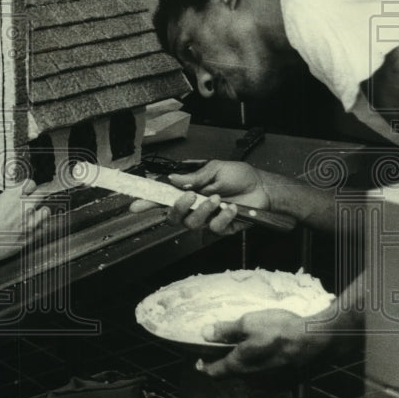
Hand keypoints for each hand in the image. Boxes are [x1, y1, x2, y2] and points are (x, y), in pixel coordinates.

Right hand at [0, 180, 50, 266]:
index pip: (30, 183)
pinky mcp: (32, 235)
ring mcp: (31, 221)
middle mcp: (25, 206)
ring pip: (46, 210)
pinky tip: (35, 225)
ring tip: (37, 211)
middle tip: (35, 197)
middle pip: (42, 194)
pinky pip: (43, 227)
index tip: (26, 189)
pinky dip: (40, 225)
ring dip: (42, 210)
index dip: (28, 186)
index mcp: (13, 196)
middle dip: (38, 194)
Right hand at [129, 160, 271, 234]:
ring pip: (191, 224)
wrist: (263, 188)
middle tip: (189, 196)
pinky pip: (214, 228)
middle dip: (177, 208)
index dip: (148, 202)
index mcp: (188, 191)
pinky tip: (232, 208)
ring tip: (217, 198)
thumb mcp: (215, 169)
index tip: (135, 205)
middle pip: (172, 217)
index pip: (163, 198)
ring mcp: (207, 219)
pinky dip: (223, 216)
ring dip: (203, 210)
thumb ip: (194, 177)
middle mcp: (194, 207)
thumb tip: (173, 180)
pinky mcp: (221, 228)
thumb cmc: (239, 176)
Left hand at [197, 308, 332, 376]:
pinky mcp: (285, 379)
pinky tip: (269, 349)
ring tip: (249, 345)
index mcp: (240, 365)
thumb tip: (204, 334)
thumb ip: (224, 330)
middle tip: (225, 346)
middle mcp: (253, 379)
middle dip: (226, 361)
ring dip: (246, 362)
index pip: (215, 372)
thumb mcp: (248, 323)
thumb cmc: (280, 330)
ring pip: (250, 373)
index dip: (204, 367)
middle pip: (232, 373)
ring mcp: (270, 381)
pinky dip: (262, 363)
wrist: (318, 342)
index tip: (198, 361)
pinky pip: (266, 373)